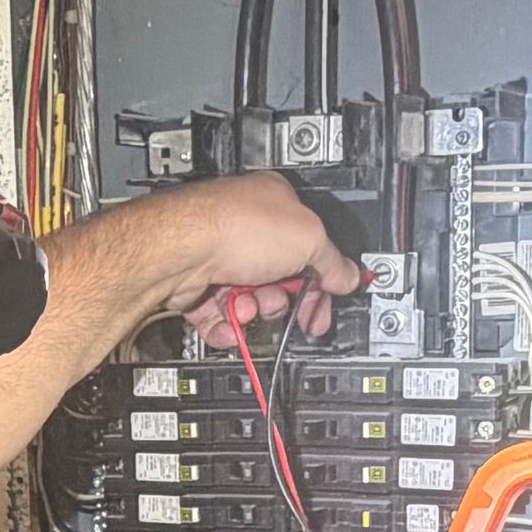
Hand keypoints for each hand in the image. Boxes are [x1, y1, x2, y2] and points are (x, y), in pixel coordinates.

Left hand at [126, 174, 363, 343]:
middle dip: (283, 298)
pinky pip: (219, 316)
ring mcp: (218, 256)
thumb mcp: (310, 240)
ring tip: (247, 305)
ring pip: (249, 299)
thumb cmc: (235, 228)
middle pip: (279, 277)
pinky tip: (230, 323)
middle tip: (283, 304)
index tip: (327, 299)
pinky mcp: (196, 285)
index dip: (322, 276)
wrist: (182, 249)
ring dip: (254, 310)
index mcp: (277, 205)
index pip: (310, 245)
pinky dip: (227, 326)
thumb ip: (334, 263)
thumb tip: (349, 276)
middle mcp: (245, 228)